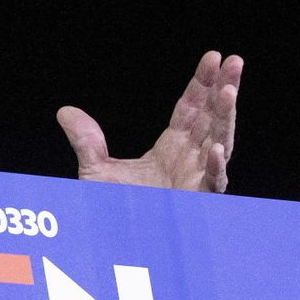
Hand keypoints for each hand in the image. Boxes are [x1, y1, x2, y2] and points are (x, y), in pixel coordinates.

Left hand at [56, 51, 241, 192]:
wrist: (118, 241)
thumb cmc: (115, 208)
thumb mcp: (95, 170)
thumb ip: (86, 141)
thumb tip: (65, 112)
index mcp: (173, 147)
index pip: (192, 108)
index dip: (202, 83)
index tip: (213, 57)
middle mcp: (190, 159)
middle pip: (212, 118)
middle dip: (224, 89)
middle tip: (234, 60)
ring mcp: (197, 179)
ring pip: (219, 144)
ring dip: (226, 118)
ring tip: (229, 91)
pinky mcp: (198, 202)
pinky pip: (211, 183)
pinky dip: (214, 167)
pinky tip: (215, 149)